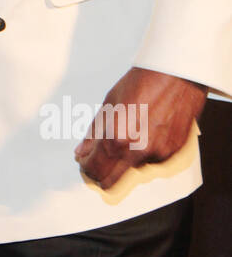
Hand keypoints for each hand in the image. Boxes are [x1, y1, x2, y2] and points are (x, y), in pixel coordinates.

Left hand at [73, 66, 206, 190]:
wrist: (176, 74)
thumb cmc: (142, 83)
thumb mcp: (109, 104)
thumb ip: (93, 133)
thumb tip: (81, 152)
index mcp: (117, 138)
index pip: (95, 170)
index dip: (86, 168)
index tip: (84, 162)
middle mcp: (137, 152)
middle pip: (112, 182)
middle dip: (101, 173)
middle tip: (97, 159)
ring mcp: (157, 154)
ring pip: (132, 170)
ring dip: (125, 159)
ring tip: (129, 132)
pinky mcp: (173, 152)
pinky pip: (152, 161)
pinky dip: (144, 152)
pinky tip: (146, 131)